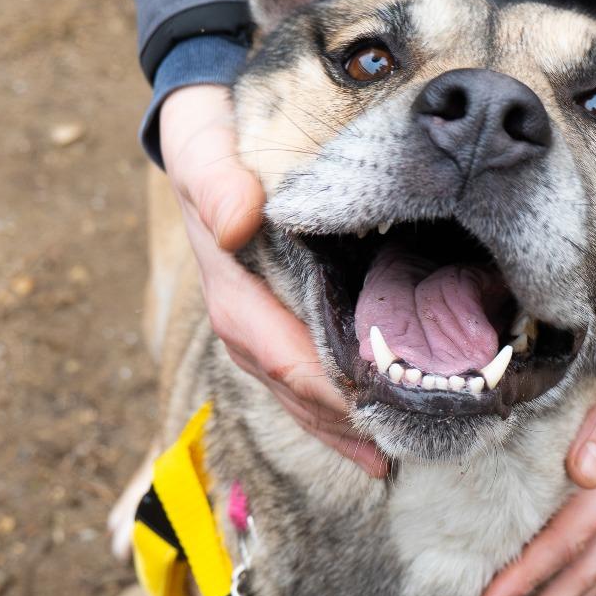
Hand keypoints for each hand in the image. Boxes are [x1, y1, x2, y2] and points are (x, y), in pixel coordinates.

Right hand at [159, 84, 386, 477]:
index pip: (277, 350)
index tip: (373, 409)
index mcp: (230, 286)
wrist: (202, 136)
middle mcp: (241, 317)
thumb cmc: (210, 142)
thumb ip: (215, 179)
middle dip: (337, 423)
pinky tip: (364, 428)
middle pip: (290, 385)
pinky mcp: (274, 319)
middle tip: (392, 453)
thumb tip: (234, 222)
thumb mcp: (203, 147)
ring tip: (384, 459)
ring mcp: (255, 324)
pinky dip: (330, 405)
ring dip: (336, 427)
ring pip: (294, 390)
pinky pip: (298, 373)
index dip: (324, 385)